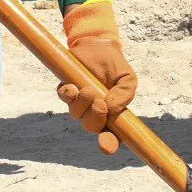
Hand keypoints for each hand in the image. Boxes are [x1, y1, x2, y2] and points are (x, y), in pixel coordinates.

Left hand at [56, 0, 137, 154]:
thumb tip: (113, 108)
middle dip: (95, 117)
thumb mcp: (127, 77)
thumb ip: (125, 93)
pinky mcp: (67, 90)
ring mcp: (80, 102)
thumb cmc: (115, 64)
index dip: (108, 144)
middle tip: (100, 102)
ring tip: (88, 88)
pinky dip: (68, 94)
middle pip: (91, 127)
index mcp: (112, 113)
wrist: (99, 44)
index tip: (106, 147)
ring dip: (82, 103)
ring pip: (76, 114)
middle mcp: (94, 111)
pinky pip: (64, 99)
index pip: (111, 136)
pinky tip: (73, 86)